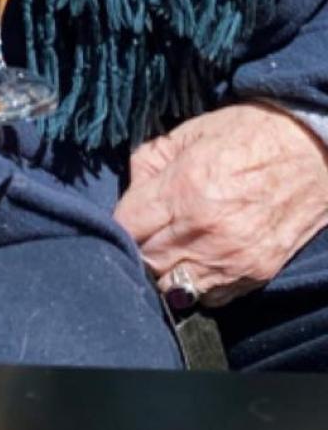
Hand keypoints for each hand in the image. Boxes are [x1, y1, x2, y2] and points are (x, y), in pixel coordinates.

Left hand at [114, 103, 327, 306]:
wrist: (312, 149)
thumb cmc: (248, 133)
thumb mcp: (189, 132)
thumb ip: (149, 162)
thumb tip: (131, 191)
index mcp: (183, 189)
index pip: (125, 228)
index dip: (121, 223)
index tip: (130, 216)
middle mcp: (205, 230)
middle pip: (146, 261)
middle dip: (140, 247)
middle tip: (150, 232)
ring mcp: (231, 258)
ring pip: (173, 287)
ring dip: (167, 270)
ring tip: (174, 248)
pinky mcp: (255, 274)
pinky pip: (210, 297)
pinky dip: (198, 284)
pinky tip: (202, 259)